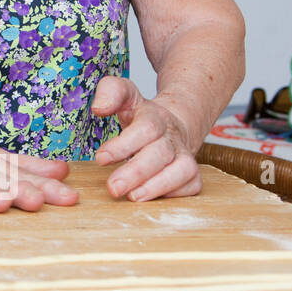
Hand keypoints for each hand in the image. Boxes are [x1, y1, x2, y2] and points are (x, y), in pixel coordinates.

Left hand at [92, 76, 201, 200]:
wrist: (172, 124)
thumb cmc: (140, 114)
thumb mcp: (124, 94)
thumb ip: (110, 92)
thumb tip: (99, 108)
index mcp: (154, 116)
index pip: (145, 128)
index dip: (124, 145)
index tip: (101, 159)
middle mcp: (172, 136)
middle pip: (160, 153)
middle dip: (136, 172)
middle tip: (113, 188)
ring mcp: (185, 155)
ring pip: (183, 170)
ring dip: (158, 186)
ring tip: (133, 197)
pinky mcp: (192, 173)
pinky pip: (193, 185)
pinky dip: (176, 194)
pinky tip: (152, 198)